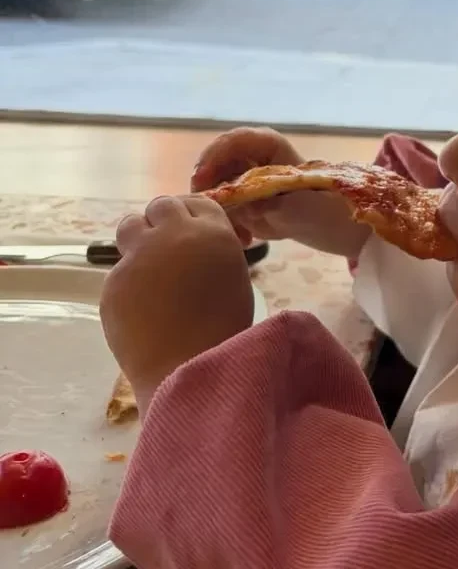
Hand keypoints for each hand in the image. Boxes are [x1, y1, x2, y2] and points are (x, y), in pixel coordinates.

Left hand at [100, 196, 253, 405]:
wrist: (189, 367)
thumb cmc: (224, 330)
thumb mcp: (233, 279)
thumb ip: (213, 252)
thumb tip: (194, 248)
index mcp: (213, 234)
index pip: (196, 202)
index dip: (190, 214)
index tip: (187, 229)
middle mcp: (174, 235)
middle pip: (160, 205)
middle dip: (161, 221)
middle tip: (166, 248)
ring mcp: (139, 256)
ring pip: (129, 225)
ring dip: (137, 237)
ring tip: (146, 266)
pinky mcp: (113, 281)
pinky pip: (119, 270)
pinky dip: (129, 283)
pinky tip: (140, 308)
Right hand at [191, 127, 369, 256]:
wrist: (346, 231)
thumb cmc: (330, 211)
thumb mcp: (299, 207)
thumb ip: (263, 203)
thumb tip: (235, 204)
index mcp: (270, 147)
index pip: (233, 140)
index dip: (212, 157)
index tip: (201, 181)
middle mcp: (256, 160)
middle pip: (218, 166)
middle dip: (212, 192)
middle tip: (210, 214)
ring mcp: (250, 182)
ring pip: (218, 192)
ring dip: (222, 214)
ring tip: (239, 236)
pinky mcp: (250, 205)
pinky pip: (228, 212)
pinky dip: (231, 226)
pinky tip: (245, 241)